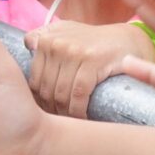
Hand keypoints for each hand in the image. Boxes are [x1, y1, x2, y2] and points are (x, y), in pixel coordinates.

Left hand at [26, 20, 150, 118]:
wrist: (128, 40)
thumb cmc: (94, 42)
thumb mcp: (66, 32)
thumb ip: (44, 38)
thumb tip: (27, 50)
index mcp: (46, 38)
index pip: (34, 80)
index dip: (39, 101)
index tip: (46, 112)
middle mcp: (56, 43)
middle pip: (46, 89)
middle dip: (51, 110)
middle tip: (58, 122)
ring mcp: (74, 51)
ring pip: (61, 94)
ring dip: (64, 114)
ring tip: (69, 122)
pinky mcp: (92, 61)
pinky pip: (78, 95)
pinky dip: (78, 111)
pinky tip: (81, 117)